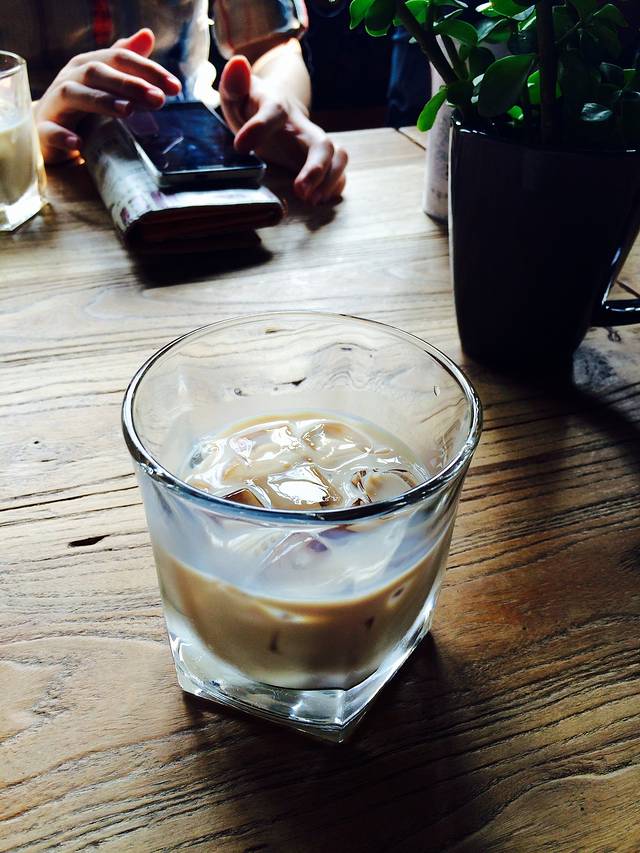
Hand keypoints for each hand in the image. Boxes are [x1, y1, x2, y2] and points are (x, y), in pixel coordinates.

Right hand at [34, 29, 180, 163]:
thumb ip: (125, 61)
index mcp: (88, 65)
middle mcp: (71, 78)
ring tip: (127, 111)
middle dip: (130, 84)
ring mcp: (55, 103)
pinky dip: (63, 136)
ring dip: (101, 101)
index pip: (120, 58)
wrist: (45, 128)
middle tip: (158, 98)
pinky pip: (51, 131)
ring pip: (75, 96)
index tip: (176, 87)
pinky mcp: (44, 130)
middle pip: (98, 73)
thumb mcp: (104, 80)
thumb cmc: (81, 103)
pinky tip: (79, 143)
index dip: (148, 70)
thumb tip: (147, 35)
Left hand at [219, 56, 346, 204]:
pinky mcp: (320, 161)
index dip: (259, 128)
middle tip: (300, 190)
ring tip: (311, 200)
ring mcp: (313, 144)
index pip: (274, 113)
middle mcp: (301, 127)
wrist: (274, 109)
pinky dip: (335, 186)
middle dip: (316, 168)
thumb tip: (237, 63)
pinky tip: (320, 199)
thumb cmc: (251, 106)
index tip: (240, 147)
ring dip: (330, 180)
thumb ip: (234, 84)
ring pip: (338, 156)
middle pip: (321, 142)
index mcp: (277, 108)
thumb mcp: (236, 96)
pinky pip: (339, 172)